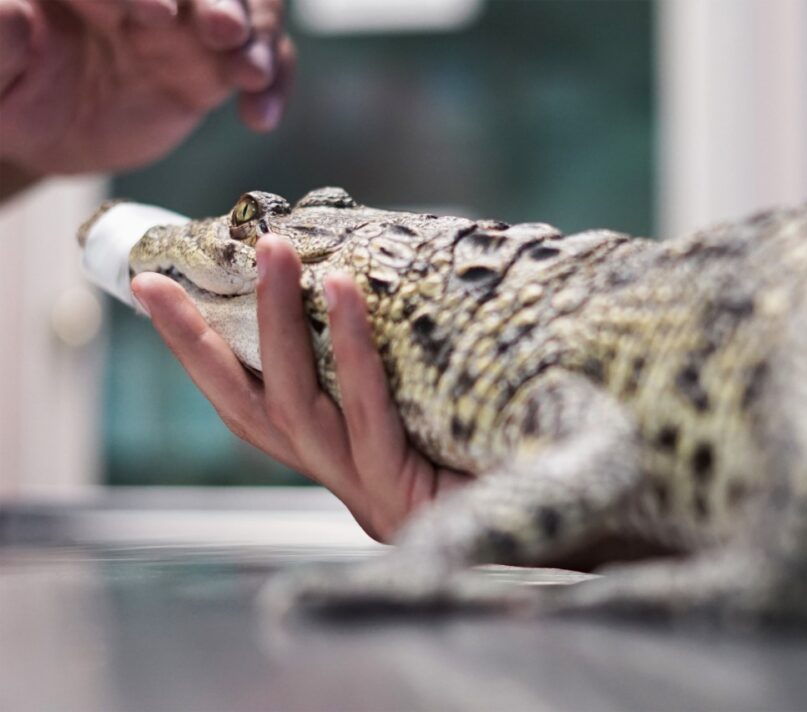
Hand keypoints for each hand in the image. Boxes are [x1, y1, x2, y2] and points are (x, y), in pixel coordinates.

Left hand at [0, 0, 293, 177]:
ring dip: (255, 33)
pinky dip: (274, 82)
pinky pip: (265, 58)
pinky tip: (258, 116)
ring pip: (243, 6)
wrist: (45, 129)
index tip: (146, 14)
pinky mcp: (215, 64)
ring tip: (249, 73)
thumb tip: (13, 18)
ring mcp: (185, 23)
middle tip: (219, 30)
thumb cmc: (13, 93)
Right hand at [130, 235, 471, 541]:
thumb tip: (374, 264)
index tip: (152, 289)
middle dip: (196, 347)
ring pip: (299, 409)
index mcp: (340, 457)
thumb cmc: (501, 447)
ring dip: (278, 327)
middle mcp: (341, 478)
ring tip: (270, 255)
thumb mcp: (435, 398)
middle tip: (159, 279)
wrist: (573, 520)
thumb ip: (399, 357)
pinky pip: (370, 417)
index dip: (198, 352)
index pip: (253, 403)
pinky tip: (347, 295)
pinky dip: (353, 355)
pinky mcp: (405, 499)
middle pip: (252, 411)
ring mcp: (368, 492)